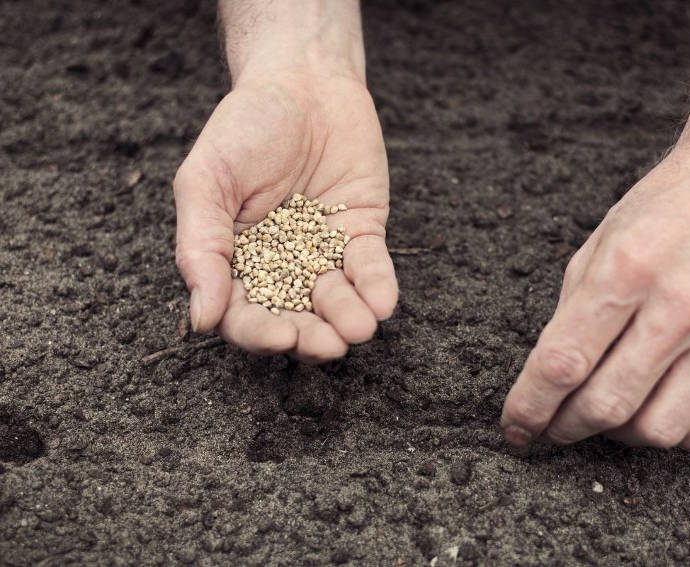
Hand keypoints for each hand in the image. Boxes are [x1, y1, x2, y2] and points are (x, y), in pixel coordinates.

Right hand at [173, 72, 396, 360]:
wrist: (302, 81)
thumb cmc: (244, 127)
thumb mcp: (206, 181)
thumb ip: (201, 246)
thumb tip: (201, 318)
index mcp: (236, 262)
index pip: (245, 313)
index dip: (260, 331)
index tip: (279, 336)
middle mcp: (280, 265)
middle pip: (295, 316)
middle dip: (312, 335)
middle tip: (328, 345)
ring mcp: (323, 252)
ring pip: (335, 298)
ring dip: (348, 317)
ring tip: (359, 328)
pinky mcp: (362, 232)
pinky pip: (371, 266)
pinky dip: (377, 285)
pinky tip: (382, 303)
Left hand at [501, 149, 689, 451]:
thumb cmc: (659, 211)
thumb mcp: (594, 245)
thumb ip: (570, 315)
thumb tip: (547, 382)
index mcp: (625, 270)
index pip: (562, 362)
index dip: (528, 407)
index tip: (514, 428)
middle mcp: (679, 306)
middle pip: (606, 405)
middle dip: (562, 427)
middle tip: (550, 425)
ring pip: (658, 430)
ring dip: (618, 435)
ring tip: (606, 412)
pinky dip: (688, 439)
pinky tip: (664, 411)